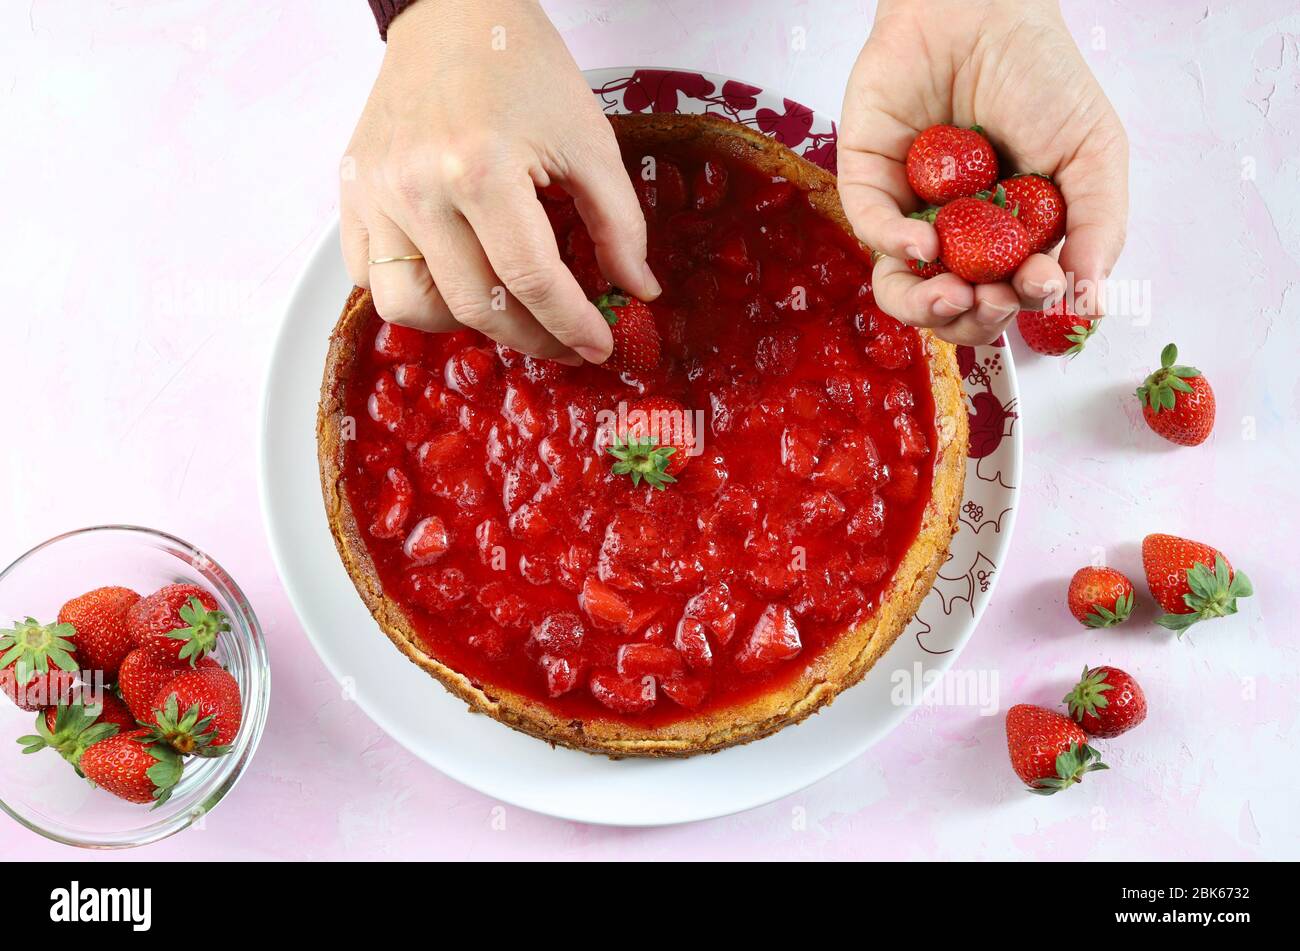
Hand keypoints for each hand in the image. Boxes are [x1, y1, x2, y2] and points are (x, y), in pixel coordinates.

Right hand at [340, 0, 657, 361]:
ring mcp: (375, 194)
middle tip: (566, 342)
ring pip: (411, 308)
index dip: (572, 324)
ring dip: (465, 324)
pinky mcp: (351, 194)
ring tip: (506, 307)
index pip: (530, 280)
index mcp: (479, 168)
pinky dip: (414, 294)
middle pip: (475, 306)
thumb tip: (639, 292)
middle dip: (532, 337)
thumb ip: (619, 223)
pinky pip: (370, 278)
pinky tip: (456, 280)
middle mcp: (416, 188)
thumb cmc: (521, 65)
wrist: (453, 12)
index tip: (598, 346)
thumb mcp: (589, 139)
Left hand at [838, 0, 1127, 344]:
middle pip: (953, 306)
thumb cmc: (1043, 76)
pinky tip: (924, 245)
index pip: (1005, 297)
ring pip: (902, 287)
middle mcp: (957, 234)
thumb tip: (1086, 299)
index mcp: (1009, 236)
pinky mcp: (868, 182)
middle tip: (992, 301)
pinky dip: (894, 245)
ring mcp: (910, 211)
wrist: (987, 9)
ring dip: (926, 307)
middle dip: (974, 319)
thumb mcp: (1093, 152)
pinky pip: (871, 228)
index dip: (1018, 306)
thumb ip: (1098, 226)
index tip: (1039, 284)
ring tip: (953, 295)